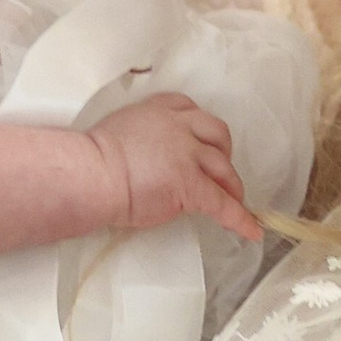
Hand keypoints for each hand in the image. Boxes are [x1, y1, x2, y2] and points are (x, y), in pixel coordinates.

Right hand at [85, 92, 257, 240]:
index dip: (201, 127)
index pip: (190, 110)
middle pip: (216, 133)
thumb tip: (147, 157)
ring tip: (236, 200)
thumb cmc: (92, 159)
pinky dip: (239, 218)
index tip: (203, 139)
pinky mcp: (192, 184)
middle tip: (221, 170)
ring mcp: (188, 154)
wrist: (91, 174)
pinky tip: (250, 230)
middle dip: (223, 151)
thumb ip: (141, 136)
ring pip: (223, 167)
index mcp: (158, 111)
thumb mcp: (120, 130)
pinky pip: (222, 203)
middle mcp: (178, 126)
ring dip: (232, 184)